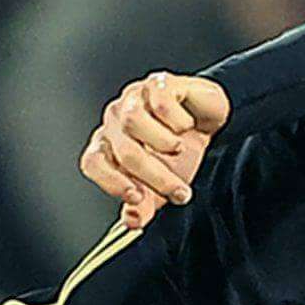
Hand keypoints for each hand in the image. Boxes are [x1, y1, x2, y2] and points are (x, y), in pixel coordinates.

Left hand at [79, 71, 233, 231]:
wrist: (211, 122)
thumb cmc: (183, 153)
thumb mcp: (164, 186)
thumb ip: (146, 205)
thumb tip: (134, 221)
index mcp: (109, 145)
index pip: (92, 162)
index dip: (111, 182)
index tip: (137, 198)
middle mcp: (116, 120)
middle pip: (124, 150)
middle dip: (155, 176)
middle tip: (180, 191)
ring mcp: (135, 98)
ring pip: (134, 121)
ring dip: (164, 144)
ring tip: (181, 149)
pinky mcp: (158, 83)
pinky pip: (159, 101)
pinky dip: (176, 120)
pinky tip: (186, 126)